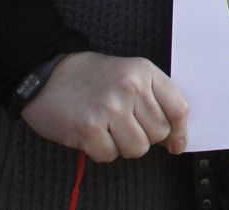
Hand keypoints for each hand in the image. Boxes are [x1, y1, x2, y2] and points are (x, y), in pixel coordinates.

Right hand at [20, 52, 188, 162]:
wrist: (48, 75)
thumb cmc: (92, 78)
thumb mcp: (130, 73)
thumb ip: (154, 98)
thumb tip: (174, 137)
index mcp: (145, 72)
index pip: (178, 108)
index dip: (180, 131)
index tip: (176, 144)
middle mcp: (130, 88)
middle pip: (159, 133)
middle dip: (145, 136)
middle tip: (125, 126)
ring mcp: (110, 108)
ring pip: (138, 148)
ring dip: (123, 146)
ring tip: (109, 129)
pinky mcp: (88, 127)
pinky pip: (109, 155)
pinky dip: (101, 151)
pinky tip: (92, 134)